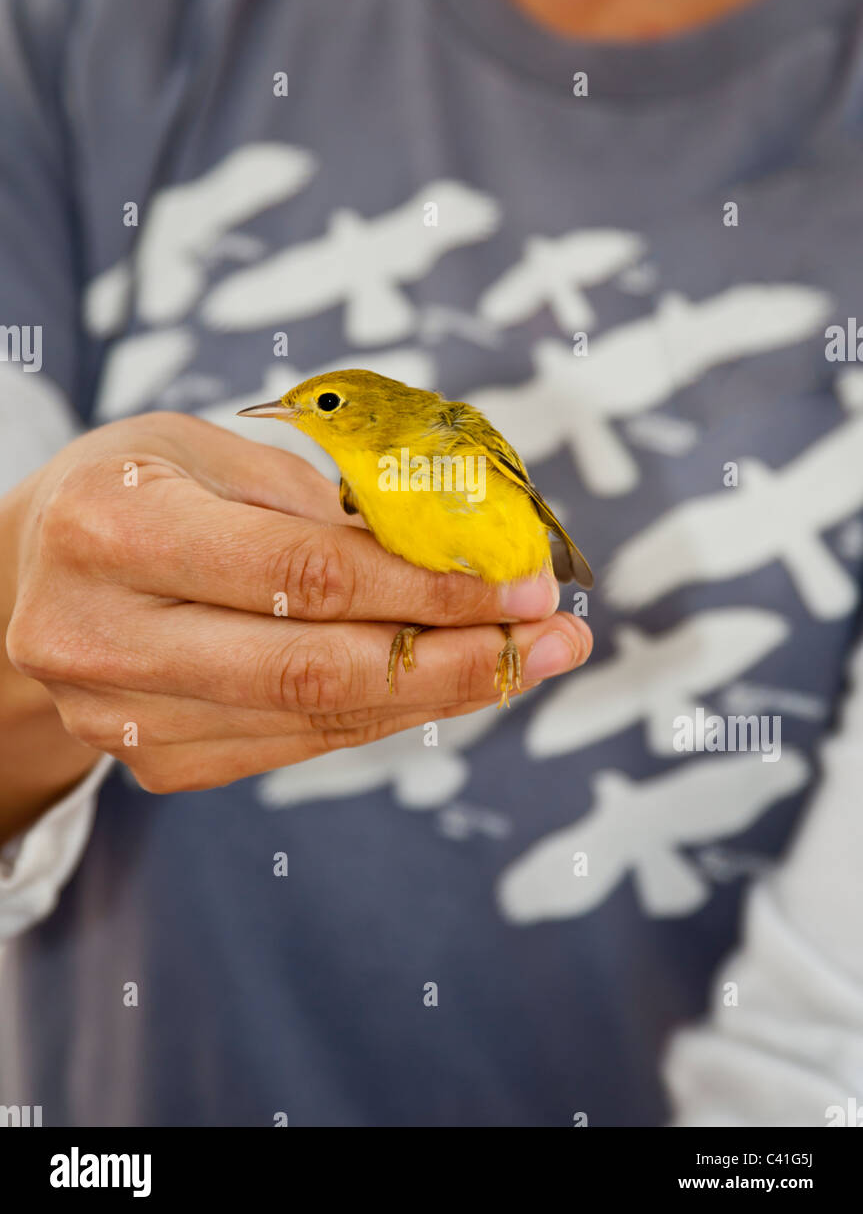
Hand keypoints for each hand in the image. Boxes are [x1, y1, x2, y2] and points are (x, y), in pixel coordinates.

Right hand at [5, 413, 591, 793]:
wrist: (32, 573)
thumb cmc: (136, 488)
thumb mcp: (212, 450)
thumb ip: (324, 505)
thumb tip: (468, 554)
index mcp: (112, 529)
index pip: (304, 573)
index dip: (429, 585)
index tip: (526, 583)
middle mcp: (101, 637)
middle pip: (314, 669)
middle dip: (457, 658)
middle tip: (555, 642)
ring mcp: (119, 717)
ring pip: (314, 719)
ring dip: (439, 693)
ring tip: (527, 661)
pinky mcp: (152, 762)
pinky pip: (295, 744)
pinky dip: (383, 716)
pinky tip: (446, 682)